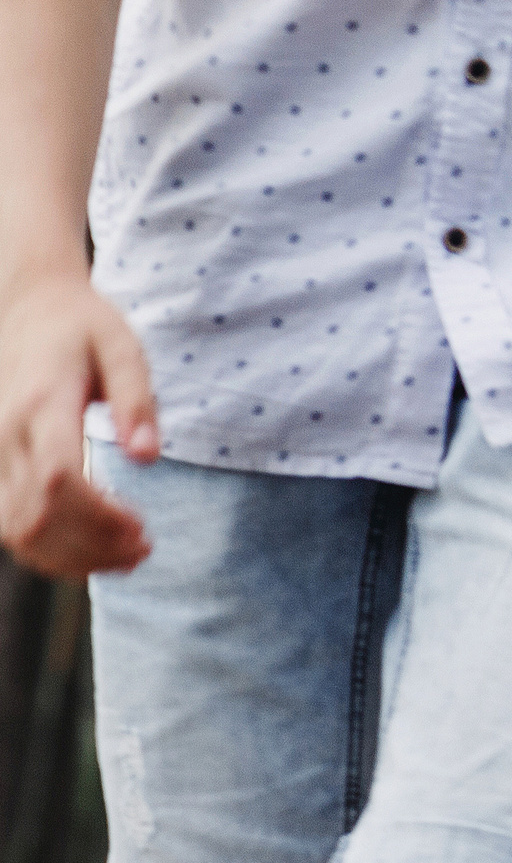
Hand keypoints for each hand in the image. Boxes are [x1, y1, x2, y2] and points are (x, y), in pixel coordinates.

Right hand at [0, 273, 156, 576]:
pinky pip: (9, 524)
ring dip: (72, 557)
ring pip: (17, 530)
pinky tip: (94, 549)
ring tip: (128, 554)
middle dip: (93, 545)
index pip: (59, 478)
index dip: (100, 517)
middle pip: (37, 515)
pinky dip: (49, 549)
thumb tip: (146, 458)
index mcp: (42, 404)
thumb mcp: (122, 347)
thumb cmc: (83, 326)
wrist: (27, 305)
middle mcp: (6, 432)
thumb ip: (136, 400)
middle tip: (144, 547)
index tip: (142, 528)